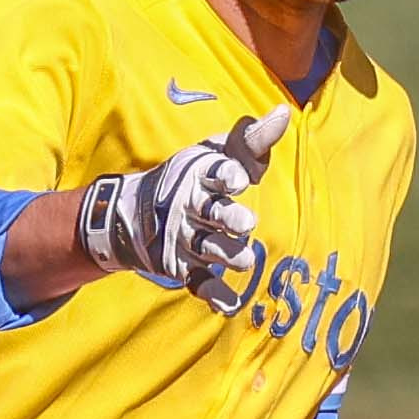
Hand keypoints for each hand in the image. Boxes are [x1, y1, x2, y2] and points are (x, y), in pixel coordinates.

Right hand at [72, 106, 285, 305]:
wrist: (134, 214)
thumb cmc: (194, 178)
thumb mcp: (218, 153)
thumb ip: (252, 140)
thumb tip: (283, 113)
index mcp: (199, 174)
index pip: (213, 172)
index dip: (225, 174)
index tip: (238, 178)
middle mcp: (189, 206)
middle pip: (210, 211)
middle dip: (227, 217)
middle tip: (246, 224)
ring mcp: (184, 238)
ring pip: (207, 247)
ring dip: (225, 254)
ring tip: (247, 260)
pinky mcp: (181, 266)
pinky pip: (198, 281)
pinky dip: (212, 294)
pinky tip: (228, 305)